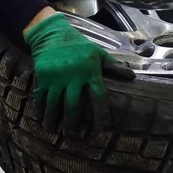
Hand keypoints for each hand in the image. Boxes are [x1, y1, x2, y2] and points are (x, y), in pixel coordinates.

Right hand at [24, 10, 134, 132]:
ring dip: (54, 120)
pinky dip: (41, 110)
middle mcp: (73, 77)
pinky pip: (41, 97)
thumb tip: (132, 76)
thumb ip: (113, 67)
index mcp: (90, 72)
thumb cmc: (79, 46)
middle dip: (73, 124)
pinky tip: (42, 120)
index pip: (98, 96)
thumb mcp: (98, 53)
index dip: (101, 114)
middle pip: (73, 105)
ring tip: (56, 133)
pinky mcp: (42, 77)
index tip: (103, 129)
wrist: (52, 34)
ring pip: (54, 104)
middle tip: (75, 138)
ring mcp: (55, 78)